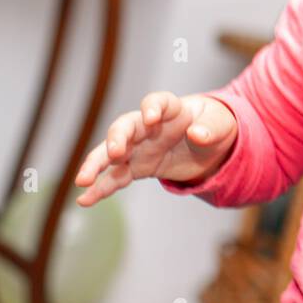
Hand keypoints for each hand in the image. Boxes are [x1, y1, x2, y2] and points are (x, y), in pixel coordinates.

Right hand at [73, 91, 237, 206]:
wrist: (211, 143)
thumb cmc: (214, 125)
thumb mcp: (220, 125)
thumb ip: (210, 129)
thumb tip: (197, 134)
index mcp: (170, 109)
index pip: (157, 102)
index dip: (152, 107)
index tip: (150, 117)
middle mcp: (148, 126)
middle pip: (125, 127)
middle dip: (117, 138)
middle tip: (114, 152)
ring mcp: (139, 147)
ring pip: (112, 153)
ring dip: (97, 165)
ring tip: (82, 181)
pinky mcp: (138, 166)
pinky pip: (116, 177)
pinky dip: (102, 188)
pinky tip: (85, 200)